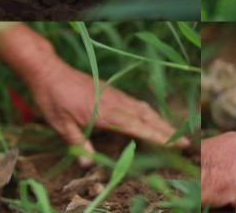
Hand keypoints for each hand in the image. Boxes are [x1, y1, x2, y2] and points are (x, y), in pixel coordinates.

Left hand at [28, 57, 189, 165]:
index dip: (158, 137)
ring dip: (161, 121)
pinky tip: (151, 118)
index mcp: (105, 113)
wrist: (49, 71)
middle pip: (148, 118)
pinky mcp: (111, 91)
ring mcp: (115, 95)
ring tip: (175, 133)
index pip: (138, 127)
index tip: (174, 145)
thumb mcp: (60, 124)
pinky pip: (136, 103)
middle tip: (185, 144)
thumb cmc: (53, 98)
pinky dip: (148, 112)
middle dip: (167, 131)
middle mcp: (115, 103)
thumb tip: (86, 164)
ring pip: (144, 109)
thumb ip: (76, 143)